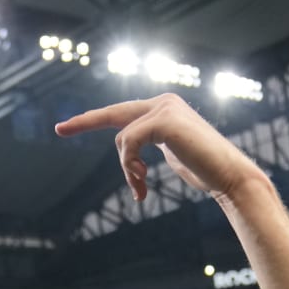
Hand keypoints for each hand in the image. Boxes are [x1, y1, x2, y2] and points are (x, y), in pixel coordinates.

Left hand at [54, 92, 266, 202]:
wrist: (229, 176)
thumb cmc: (204, 170)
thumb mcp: (173, 156)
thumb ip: (152, 146)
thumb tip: (133, 152)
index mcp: (164, 108)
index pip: (122, 112)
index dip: (93, 119)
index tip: (66, 126)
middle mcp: (164, 101)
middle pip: (113, 115)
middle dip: (84, 122)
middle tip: (59, 128)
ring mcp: (164, 108)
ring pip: (122, 139)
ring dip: (127, 170)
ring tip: (141, 187)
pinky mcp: (164, 120)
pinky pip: (129, 143)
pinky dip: (130, 166)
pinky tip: (142, 181)